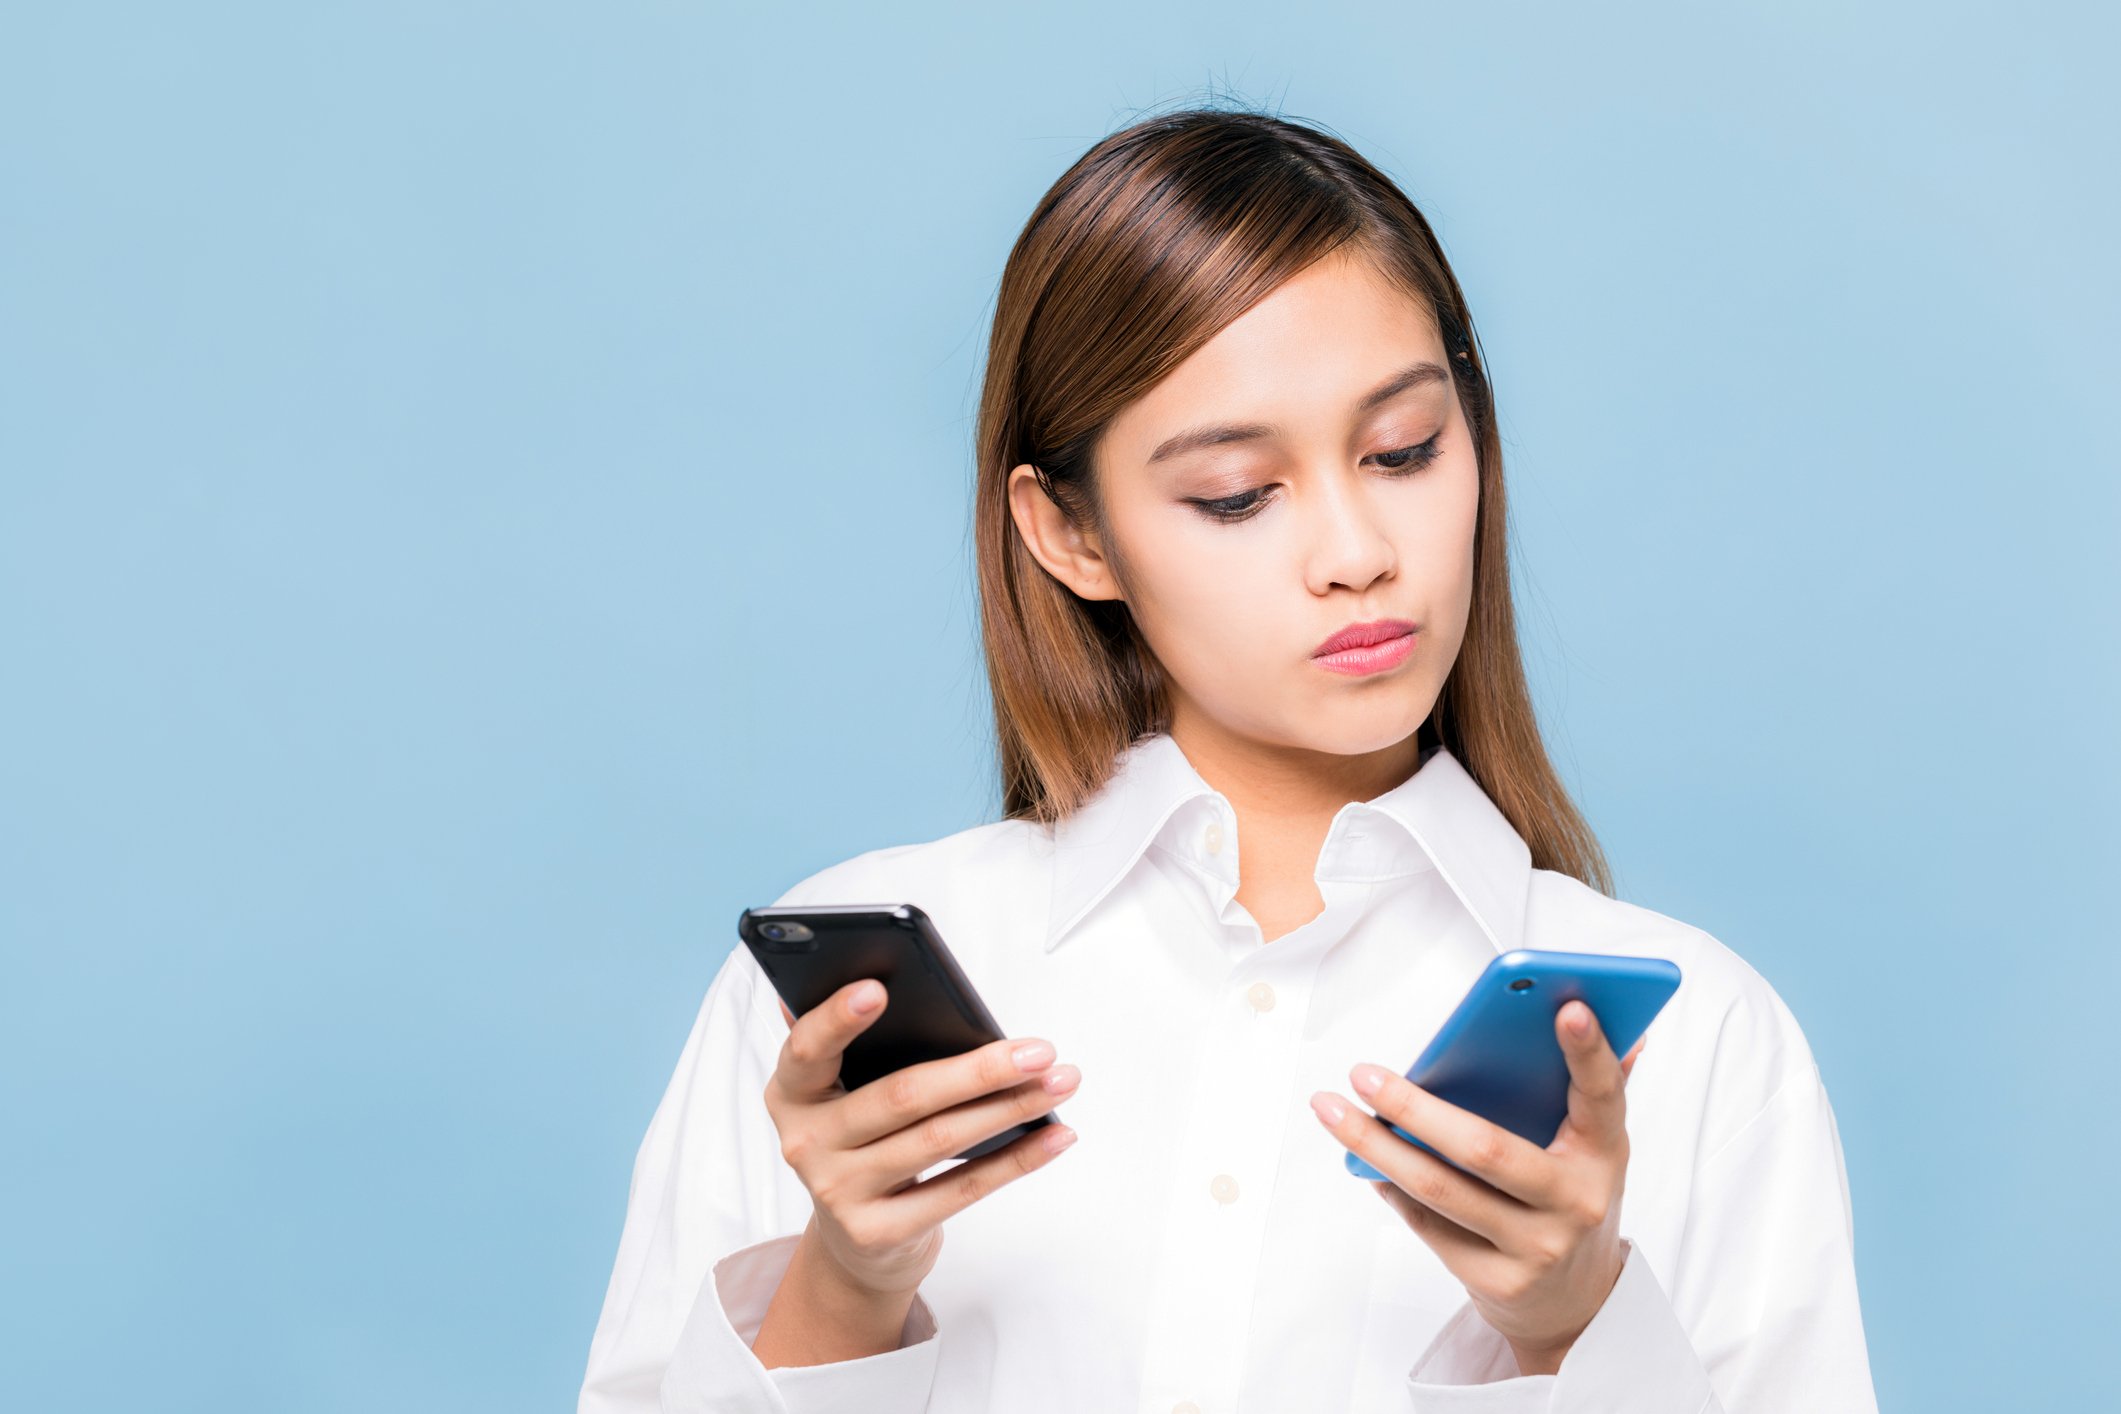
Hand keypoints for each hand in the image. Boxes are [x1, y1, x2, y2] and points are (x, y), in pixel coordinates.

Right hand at [764, 979, 1079, 1300]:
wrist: (856, 1242)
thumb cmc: (863, 1139)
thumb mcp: (844, 1092)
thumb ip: (854, 1042)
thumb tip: (865, 974)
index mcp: (791, 1092)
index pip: (806, 1049)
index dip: (838, 1018)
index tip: (880, 987)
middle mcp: (805, 1142)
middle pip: (902, 1096)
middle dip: (980, 1070)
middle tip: (1039, 1050)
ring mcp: (838, 1192)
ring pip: (940, 1140)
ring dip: (1010, 1108)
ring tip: (1059, 1083)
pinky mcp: (878, 1232)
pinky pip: (961, 1190)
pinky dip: (1016, 1161)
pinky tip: (1054, 1135)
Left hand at [1309, 1001, 1646, 1374]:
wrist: (1574, 1306)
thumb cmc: (1571, 1201)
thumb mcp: (1595, 1149)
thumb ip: (1596, 1089)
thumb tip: (1627, 1030)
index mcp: (1604, 1153)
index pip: (1602, 1094)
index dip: (1589, 1051)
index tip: (1566, 1005)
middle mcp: (1576, 1203)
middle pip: (1485, 1148)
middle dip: (1414, 1106)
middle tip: (1363, 1073)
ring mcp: (1537, 1248)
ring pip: (1440, 1189)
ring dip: (1376, 1146)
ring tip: (1333, 1109)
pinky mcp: (1498, 1281)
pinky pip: (1428, 1226)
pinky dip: (1389, 1186)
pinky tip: (1363, 1160)